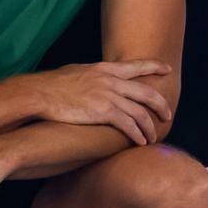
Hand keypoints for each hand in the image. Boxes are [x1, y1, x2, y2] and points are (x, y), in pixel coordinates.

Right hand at [30, 61, 171, 144]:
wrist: (40, 93)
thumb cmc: (52, 85)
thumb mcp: (77, 71)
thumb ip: (92, 76)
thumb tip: (95, 80)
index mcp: (105, 68)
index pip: (136, 66)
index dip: (154, 66)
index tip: (167, 69)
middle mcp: (111, 80)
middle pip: (146, 92)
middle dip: (161, 105)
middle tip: (168, 115)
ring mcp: (109, 95)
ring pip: (140, 113)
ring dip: (150, 127)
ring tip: (153, 137)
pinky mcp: (103, 111)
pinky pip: (128, 125)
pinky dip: (137, 135)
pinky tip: (140, 142)